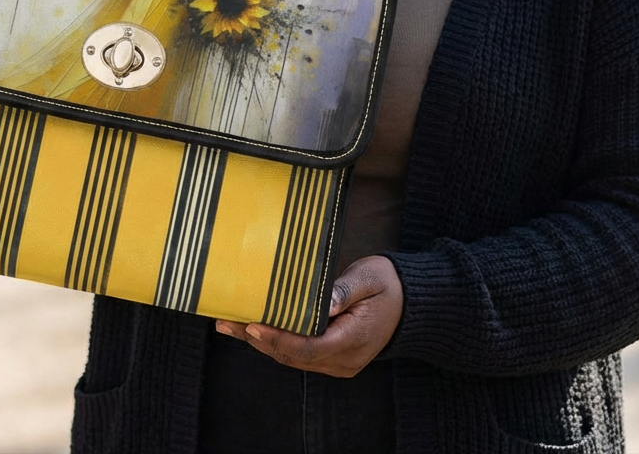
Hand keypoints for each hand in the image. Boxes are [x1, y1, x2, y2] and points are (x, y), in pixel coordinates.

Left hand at [215, 255, 403, 377]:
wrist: (409, 303)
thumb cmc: (388, 285)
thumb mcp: (371, 278)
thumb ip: (346, 289)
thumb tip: (326, 303)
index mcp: (354, 340)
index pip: (309, 347)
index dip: (279, 339)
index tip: (254, 324)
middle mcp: (344, 359)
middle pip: (294, 356)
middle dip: (259, 339)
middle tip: (229, 321)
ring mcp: (338, 361)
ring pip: (293, 357)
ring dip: (261, 342)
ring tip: (230, 324)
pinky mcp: (332, 356)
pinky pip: (299, 353)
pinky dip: (275, 342)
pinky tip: (252, 330)